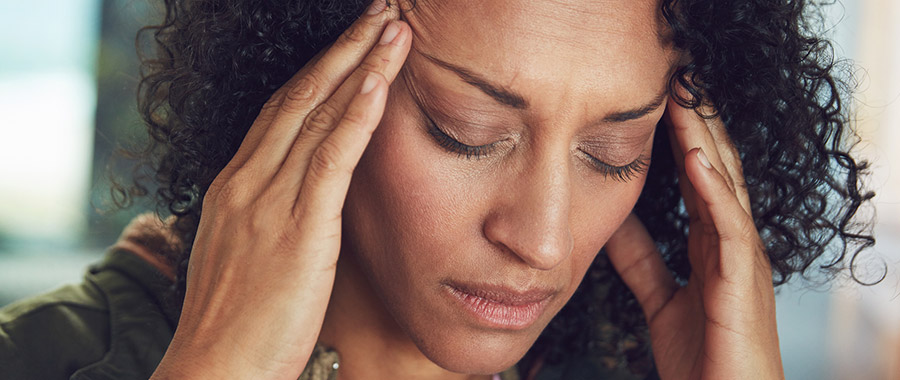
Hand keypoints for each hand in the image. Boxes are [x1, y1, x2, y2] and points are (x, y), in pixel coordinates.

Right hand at [150, 2, 410, 378]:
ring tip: (394, 28)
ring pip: (317, 114)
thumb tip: (301, 202)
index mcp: (234, 186)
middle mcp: (246, 181)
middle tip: (379, 13)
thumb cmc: (235, 325)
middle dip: (342, 50)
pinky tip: (380, 81)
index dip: (318, 72)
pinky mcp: (297, 229)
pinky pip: (331, 157)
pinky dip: (356, 113)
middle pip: (299, 96)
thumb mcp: (247, 256)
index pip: (280, 111)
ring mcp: (267, 201)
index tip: (350, 45)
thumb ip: (270, 218)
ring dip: (359, 65)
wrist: (213, 370)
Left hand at [605, 89, 784, 378]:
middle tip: (678, 80)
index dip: (680, 139)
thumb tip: (612, 223)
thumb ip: (643, 261)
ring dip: (705, 140)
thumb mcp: (662, 298)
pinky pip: (728, 226)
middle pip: (714, 170)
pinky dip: (714, 190)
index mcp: (712, 244)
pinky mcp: (742, 281)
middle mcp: (731, 243)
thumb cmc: (702, 357)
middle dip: (697, 125)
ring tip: (686, 99)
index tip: (659, 101)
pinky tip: (696, 159)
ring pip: (724, 186)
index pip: (697, 178)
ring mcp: (742, 259)